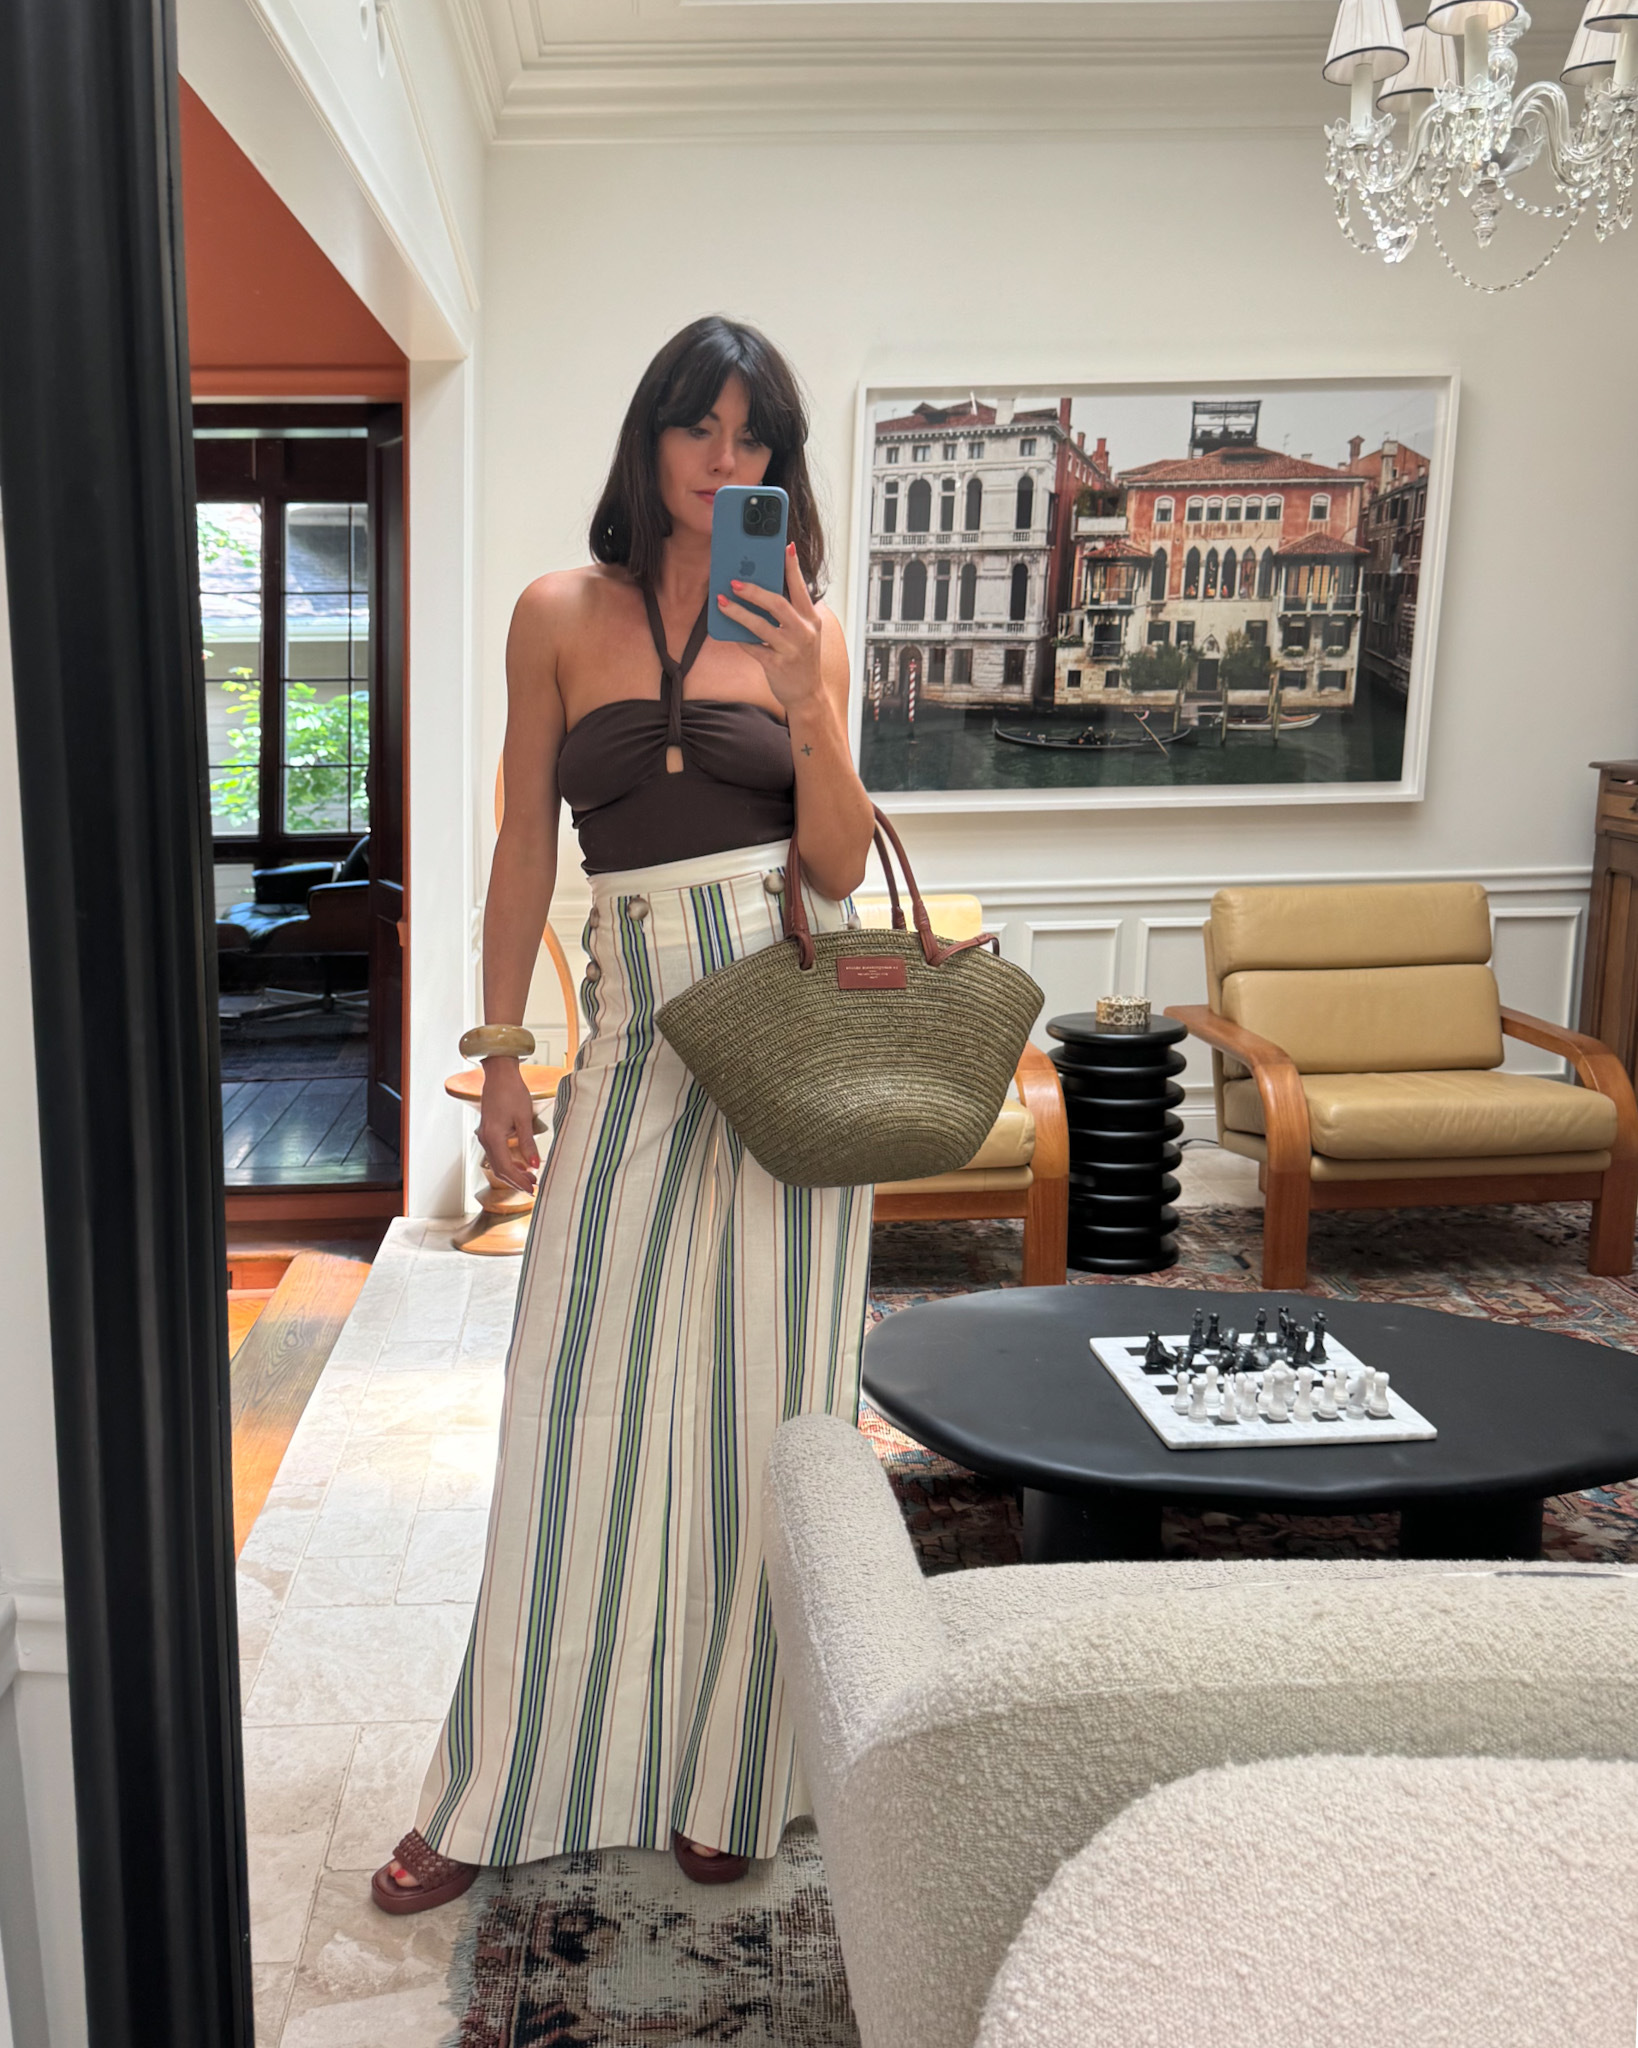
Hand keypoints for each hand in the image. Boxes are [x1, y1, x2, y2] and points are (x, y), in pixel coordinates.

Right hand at [475, 1058, 540, 1194]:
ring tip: (530, 1178)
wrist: (500, 1075)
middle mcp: (485, 1139)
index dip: (519, 1181)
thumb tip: (534, 1165)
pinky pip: (496, 1153)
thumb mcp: (523, 1118)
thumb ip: (528, 1143)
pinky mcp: (488, 1132)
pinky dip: (508, 1162)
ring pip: (497, 1163)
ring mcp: (485, 1136)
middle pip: (499, 1169)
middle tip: (533, 1187)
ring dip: (512, 1173)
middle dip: (516, 1181)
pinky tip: (521, 1164)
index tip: (533, 1188)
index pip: (506, 1168)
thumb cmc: (512, 1092)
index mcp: (493, 1137)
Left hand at [715, 543, 823, 713]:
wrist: (808, 695)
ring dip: (738, 612)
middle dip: (754, 591)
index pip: (801, 588)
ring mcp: (790, 650)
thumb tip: (760, 590)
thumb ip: (789, 613)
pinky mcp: (776, 666)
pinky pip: (752, 648)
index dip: (793, 567)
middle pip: (777, 604)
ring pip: (760, 626)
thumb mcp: (803, 633)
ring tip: (722, 602)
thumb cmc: (801, 659)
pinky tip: (726, 628)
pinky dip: (738, 637)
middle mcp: (804, 632)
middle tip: (735, 581)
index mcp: (811, 619)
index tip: (785, 547)